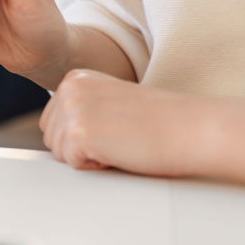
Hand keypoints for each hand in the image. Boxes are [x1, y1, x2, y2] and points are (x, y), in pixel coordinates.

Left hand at [39, 69, 191, 176]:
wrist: (193, 128)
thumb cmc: (159, 121)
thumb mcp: (109, 101)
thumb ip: (80, 108)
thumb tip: (54, 133)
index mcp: (76, 78)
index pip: (51, 121)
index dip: (83, 135)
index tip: (113, 126)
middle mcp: (70, 88)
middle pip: (51, 137)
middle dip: (79, 147)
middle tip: (118, 136)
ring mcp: (73, 108)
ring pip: (58, 152)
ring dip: (89, 156)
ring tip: (120, 142)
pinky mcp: (79, 133)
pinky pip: (72, 164)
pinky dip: (97, 166)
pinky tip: (120, 151)